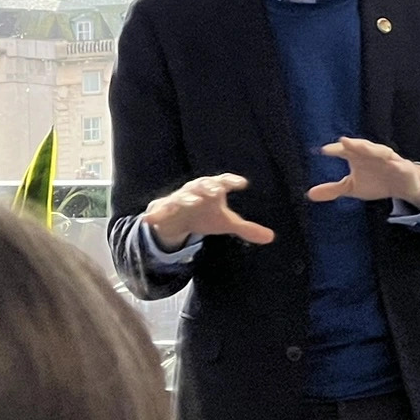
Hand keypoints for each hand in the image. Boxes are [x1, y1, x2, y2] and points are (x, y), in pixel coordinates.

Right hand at [145, 173, 275, 248]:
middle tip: (217, 190)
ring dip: (186, 198)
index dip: (232, 181)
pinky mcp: (162, 209)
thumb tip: (271, 237)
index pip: (224, 182)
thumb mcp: (225, 222)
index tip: (243, 184)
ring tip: (192, 202)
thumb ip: (246, 228)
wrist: (177, 220)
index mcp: (212, 190)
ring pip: (181, 196)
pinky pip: (158, 211)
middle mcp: (195, 191)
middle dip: (208, 187)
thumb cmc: (204, 215)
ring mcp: (177, 199)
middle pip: (202, 185)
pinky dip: (154, 214)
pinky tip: (149, 219)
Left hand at [309, 136, 419, 209]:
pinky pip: (401, 165)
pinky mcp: (404, 168)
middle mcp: (373, 155)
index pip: (345, 151)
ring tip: (364, 147)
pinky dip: (397, 164)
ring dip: (373, 149)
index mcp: (359, 157)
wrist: (403, 186)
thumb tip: (309, 194)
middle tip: (344, 141)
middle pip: (363, 146)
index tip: (323, 151)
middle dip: (354, 144)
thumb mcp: (352, 187)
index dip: (335, 150)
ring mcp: (389, 160)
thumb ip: (333, 189)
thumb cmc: (375, 181)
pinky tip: (394, 164)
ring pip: (381, 151)